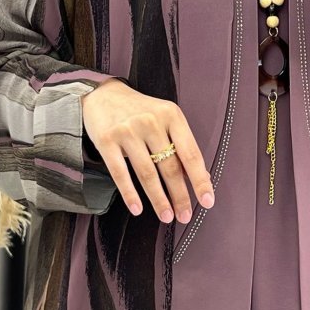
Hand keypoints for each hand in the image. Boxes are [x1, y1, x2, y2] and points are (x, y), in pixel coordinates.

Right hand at [81, 78, 214, 222]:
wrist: (103, 94)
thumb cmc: (138, 110)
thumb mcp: (164, 118)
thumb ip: (180, 144)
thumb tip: (199, 177)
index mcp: (171, 115)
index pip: (191, 154)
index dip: (200, 180)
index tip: (207, 200)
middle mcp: (151, 121)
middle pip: (170, 167)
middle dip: (180, 196)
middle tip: (185, 215)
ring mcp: (128, 131)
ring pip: (147, 173)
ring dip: (158, 199)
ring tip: (166, 215)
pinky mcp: (107, 140)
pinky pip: (120, 173)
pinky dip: (130, 194)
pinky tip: (137, 208)